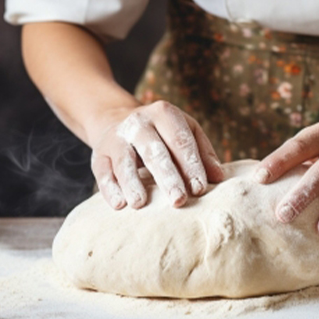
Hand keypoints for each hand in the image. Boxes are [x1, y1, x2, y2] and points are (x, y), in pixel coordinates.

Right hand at [89, 101, 225, 209]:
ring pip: (125, 161)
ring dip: (132, 182)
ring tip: (140, 203)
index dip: (190, 165)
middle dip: (167, 177)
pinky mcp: (99, 154)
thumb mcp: (185, 131)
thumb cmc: (161, 133)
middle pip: (154, 151)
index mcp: (164, 114)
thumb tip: (218, 178)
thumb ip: (203, 152)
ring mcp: (116, 138)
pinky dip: (110, 188)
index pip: (180, 140)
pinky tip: (119, 204)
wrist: (116, 121)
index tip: (199, 189)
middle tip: (178, 200)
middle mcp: (139, 123)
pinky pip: (103, 171)